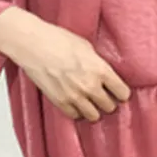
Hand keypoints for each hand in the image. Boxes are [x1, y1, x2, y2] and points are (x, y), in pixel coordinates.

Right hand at [0, 7, 131, 121]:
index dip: (122, 93)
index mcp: (100, 70)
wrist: (33, 45)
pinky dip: (76, 111)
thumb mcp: (86, 47)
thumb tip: (104, 72)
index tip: (118, 92)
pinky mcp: (60, 102)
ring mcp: (75, 96)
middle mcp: (90, 86)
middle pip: (110, 106)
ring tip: (89, 102)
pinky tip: (75, 103)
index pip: (123, 92)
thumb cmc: (58, 40)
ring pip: (94, 116)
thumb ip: (98, 63)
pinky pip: (75, 116)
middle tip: (103, 96)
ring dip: (93, 109)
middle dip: (108, 101)